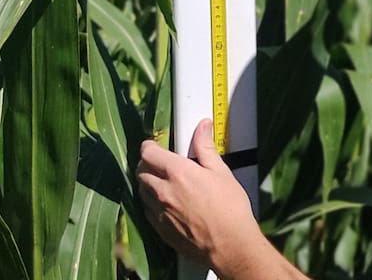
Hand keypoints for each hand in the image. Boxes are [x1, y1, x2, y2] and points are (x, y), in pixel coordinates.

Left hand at [136, 119, 276, 278]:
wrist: (230, 244)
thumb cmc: (230, 208)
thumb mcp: (221, 172)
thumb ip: (206, 147)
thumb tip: (202, 127)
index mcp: (178, 173)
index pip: (148, 153)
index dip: (148, 146)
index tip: (153, 145)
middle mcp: (163, 191)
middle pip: (141, 172)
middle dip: (147, 164)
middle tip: (159, 163)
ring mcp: (160, 212)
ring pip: (142, 192)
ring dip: (147, 184)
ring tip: (162, 182)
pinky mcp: (160, 230)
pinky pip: (147, 211)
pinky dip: (151, 204)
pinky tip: (165, 203)